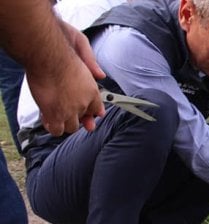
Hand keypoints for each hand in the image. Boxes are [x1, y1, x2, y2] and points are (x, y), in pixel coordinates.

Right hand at [25, 20, 104, 135]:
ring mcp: (70, 110)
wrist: (46, 53)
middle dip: (77, 118)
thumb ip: (92, 63)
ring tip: (56, 115)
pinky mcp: (55, 114)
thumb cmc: (60, 48)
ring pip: (71, 127)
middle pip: (84, 120)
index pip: (97, 108)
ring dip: (64, 123)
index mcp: (92, 90)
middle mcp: (84, 102)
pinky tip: (46, 117)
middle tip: (67, 114)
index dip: (91, 112)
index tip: (89, 115)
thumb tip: (101, 75)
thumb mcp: (83, 48)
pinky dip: (51, 126)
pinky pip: (56, 130)